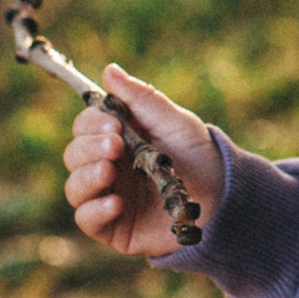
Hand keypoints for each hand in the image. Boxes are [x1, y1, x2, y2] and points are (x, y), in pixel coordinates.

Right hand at [62, 65, 225, 257]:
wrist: (224, 198)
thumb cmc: (199, 155)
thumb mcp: (173, 122)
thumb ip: (141, 98)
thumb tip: (109, 70)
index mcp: (119, 138)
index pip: (85, 127)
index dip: (92, 123)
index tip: (113, 124)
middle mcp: (108, 166)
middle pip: (74, 155)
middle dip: (89, 148)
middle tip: (115, 146)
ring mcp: (108, 196)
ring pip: (74, 188)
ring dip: (86, 176)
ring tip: (110, 171)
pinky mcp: (114, 227)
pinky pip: (87, 220)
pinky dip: (95, 210)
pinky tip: (116, 203)